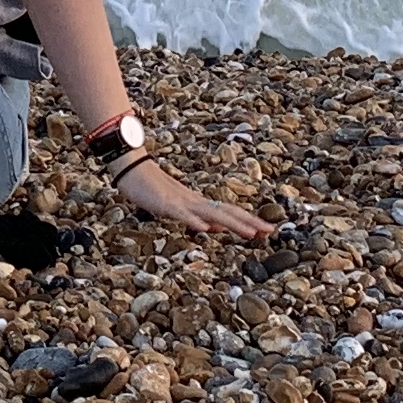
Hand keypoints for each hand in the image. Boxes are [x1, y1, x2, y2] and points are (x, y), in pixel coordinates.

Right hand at [117, 157, 275, 240]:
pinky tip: (205, 230)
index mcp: (198, 203)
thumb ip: (196, 217)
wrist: (132, 168)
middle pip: (227, 212)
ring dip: (232, 224)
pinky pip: (182, 214)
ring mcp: (181, 202)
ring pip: (211, 214)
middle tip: (270, 231)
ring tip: (250, 234)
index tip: (267, 230)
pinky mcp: (166, 204)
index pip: (229, 212)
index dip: (248, 220)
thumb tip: (215, 228)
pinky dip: (194, 221)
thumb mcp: (177, 208)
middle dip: (249, 222)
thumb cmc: (151, 188)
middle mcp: (194, 201)